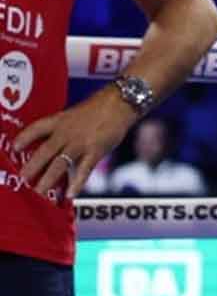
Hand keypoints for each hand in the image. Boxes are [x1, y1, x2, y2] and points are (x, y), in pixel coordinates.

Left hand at [13, 86, 134, 201]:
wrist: (122, 101)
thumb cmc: (101, 107)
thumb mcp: (77, 114)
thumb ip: (65, 130)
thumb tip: (55, 147)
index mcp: (61, 119)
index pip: (38, 128)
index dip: (25, 137)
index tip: (15, 147)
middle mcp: (67, 131)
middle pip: (45, 150)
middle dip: (32, 166)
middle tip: (22, 178)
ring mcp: (81, 142)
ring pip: (60, 163)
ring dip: (48, 179)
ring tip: (39, 193)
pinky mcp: (95, 150)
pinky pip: (83, 170)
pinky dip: (76, 183)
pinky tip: (70, 195)